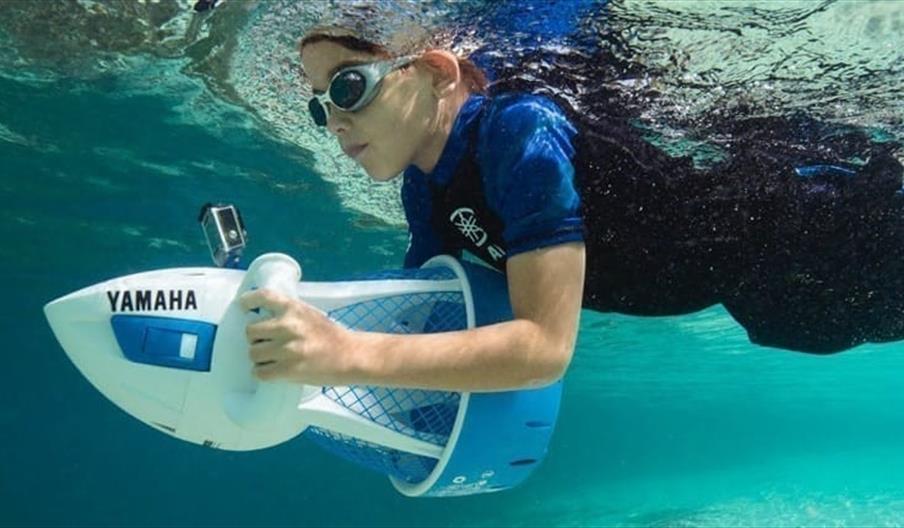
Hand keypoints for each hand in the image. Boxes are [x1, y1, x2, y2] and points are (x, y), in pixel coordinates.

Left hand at [239, 288, 355, 385]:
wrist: (350, 356)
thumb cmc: (330, 336)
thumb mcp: (309, 314)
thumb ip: (287, 313)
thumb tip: (261, 318)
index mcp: (293, 308)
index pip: (262, 297)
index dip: (248, 301)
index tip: (244, 307)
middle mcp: (288, 325)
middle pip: (250, 331)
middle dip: (256, 339)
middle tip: (267, 343)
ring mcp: (288, 349)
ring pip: (253, 353)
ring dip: (259, 358)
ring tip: (272, 359)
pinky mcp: (288, 369)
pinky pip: (259, 372)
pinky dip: (262, 373)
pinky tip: (272, 371)